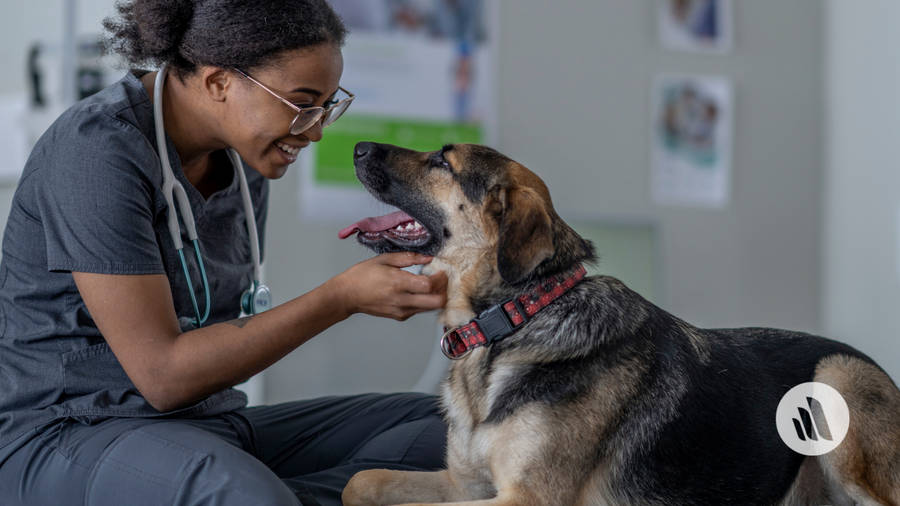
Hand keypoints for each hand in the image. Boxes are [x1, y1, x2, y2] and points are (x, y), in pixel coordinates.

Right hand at [331, 252, 447, 320]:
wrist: (347, 296)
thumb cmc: (362, 275)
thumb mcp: (384, 259)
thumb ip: (408, 258)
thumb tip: (428, 258)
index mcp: (398, 283)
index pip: (429, 285)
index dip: (440, 279)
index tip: (441, 271)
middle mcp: (402, 300)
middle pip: (436, 302)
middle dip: (443, 291)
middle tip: (441, 280)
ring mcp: (401, 311)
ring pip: (430, 308)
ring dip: (435, 296)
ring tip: (430, 284)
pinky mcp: (399, 316)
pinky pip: (420, 310)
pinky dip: (424, 301)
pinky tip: (418, 291)